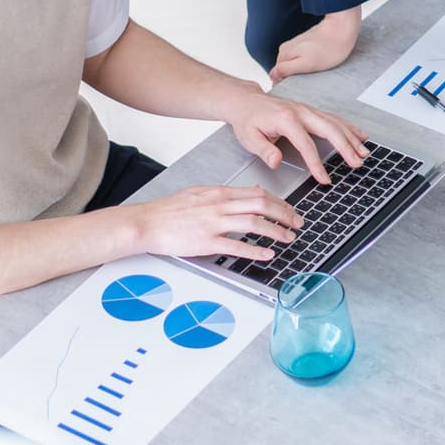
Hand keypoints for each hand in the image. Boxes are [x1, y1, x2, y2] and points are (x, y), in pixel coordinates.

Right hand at [129, 184, 304, 261]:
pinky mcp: (206, 242)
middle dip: (284, 214)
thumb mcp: (201, 192)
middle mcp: (219, 205)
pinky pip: (236, 246)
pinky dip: (255, 250)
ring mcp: (213, 223)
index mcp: (219, 192)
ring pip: (254, 223)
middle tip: (297, 223)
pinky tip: (267, 253)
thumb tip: (250, 191)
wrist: (146, 222)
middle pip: (261, 205)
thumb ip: (226, 192)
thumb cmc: (170, 210)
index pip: (257, 194)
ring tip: (288, 238)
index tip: (290, 210)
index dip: (279, 202)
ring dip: (276, 231)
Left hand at [222, 88, 369, 184]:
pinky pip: (334, 119)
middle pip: (330, 129)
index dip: (316, 163)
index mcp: (286, 119)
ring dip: (352, 138)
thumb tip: (276, 162)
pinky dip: (349, 127)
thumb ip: (264, 150)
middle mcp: (301, 112)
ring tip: (364, 152)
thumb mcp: (249, 137)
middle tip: (357, 162)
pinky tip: (359, 135)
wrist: (246, 101)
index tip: (324, 179)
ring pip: (336, 123)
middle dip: (346, 147)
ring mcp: (308, 110)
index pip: (306, 144)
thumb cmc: (247, 120)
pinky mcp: (311, 111)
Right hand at [270, 8, 359, 84]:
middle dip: (291, 77)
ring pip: (293, 63)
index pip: (275, 74)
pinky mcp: (306, 42)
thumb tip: (273, 76)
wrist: (342, 28)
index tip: (294, 88)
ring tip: (313, 73)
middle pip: (283, 69)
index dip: (282, 84)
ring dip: (300, 70)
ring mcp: (296, 44)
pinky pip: (302, 57)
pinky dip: (307, 63)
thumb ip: (286, 70)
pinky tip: (317, 65)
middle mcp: (287, 48)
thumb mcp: (306, 64)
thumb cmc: (329, 48)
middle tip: (306, 82)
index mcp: (284, 54)